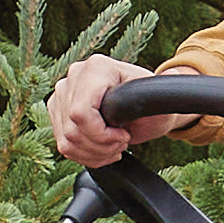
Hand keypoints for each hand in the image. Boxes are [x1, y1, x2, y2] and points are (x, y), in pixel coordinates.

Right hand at [44, 51, 159, 171]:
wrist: (143, 104)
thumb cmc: (152, 100)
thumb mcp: (157, 97)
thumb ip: (158, 90)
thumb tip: (166, 80)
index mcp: (96, 67)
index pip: (80, 113)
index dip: (102, 135)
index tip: (124, 137)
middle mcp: (73, 76)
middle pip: (73, 131)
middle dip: (101, 147)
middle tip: (122, 143)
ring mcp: (62, 93)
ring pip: (67, 141)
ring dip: (94, 154)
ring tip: (114, 148)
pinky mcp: (57, 111)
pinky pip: (64, 145)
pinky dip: (85, 155)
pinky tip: (102, 150)